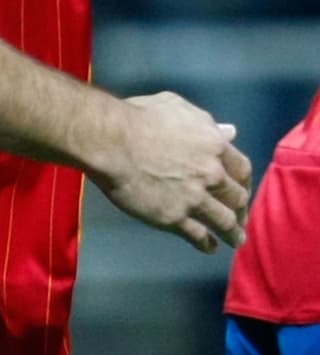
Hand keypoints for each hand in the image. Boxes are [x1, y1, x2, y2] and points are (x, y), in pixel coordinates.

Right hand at [92, 91, 250, 253]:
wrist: (111, 141)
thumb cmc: (138, 117)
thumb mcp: (176, 107)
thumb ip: (206, 123)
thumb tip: (230, 131)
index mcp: (214, 145)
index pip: (242, 169)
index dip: (243, 182)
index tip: (241, 189)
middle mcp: (211, 174)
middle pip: (237, 198)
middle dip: (241, 209)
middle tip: (239, 217)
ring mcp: (194, 198)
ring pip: (225, 222)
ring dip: (232, 233)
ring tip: (235, 240)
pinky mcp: (174, 218)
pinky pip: (199, 236)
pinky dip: (207, 244)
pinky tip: (209, 246)